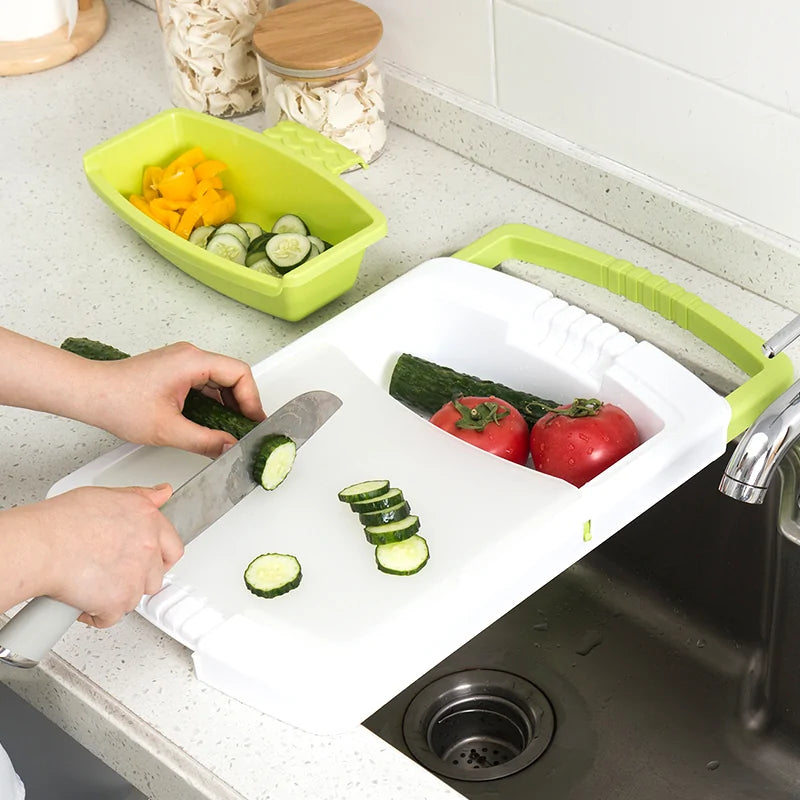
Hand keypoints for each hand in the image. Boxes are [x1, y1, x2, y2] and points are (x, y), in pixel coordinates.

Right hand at [17, 484, 182, 627]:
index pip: (173, 546)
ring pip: (135, 596)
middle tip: (115, 573)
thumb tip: (162, 493)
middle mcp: (147, 547)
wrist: (40, 547)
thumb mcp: (106, 495)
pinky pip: (113, 617)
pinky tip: (83, 600)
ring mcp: (135, 577)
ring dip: (118, 594)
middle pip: (155, 575)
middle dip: (137, 577)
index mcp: (148, 519)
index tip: (151, 560)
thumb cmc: (61, 521)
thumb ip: (140, 497)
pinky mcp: (118, 602)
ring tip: (94, 582)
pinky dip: (96, 614)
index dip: (160, 556)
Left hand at [86, 342, 265, 457]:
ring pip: (219, 381)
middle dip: (243, 403)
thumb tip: (229, 448)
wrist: (88, 393)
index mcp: (191, 362)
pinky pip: (205, 384)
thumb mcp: (168, 430)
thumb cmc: (117, 401)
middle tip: (247, 428)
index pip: (239, 373)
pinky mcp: (174, 371)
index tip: (254, 421)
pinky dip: (213, 402)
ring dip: (228, 404)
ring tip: (231, 428)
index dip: (252, 399)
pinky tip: (212, 422)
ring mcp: (181, 362)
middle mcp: (189, 357)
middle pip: (232, 376)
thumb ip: (205, 441)